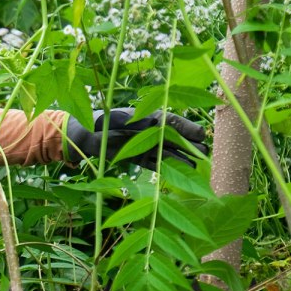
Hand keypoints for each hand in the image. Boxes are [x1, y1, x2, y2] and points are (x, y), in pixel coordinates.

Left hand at [64, 108, 207, 169]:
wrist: (86, 136)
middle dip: (192, 146)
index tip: (202, 136)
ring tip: (198, 167)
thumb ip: (142, 121)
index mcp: (152, 118)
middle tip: (204, 155)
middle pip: (179, 140)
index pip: (177, 123)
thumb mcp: (120, 119)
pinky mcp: (141, 158)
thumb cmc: (103, 122)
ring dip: (184, 159)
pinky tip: (185, 173)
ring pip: (172, 153)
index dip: (190, 129)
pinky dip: (171, 168)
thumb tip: (158, 123)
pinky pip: (159, 164)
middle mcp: (153, 132)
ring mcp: (148, 146)